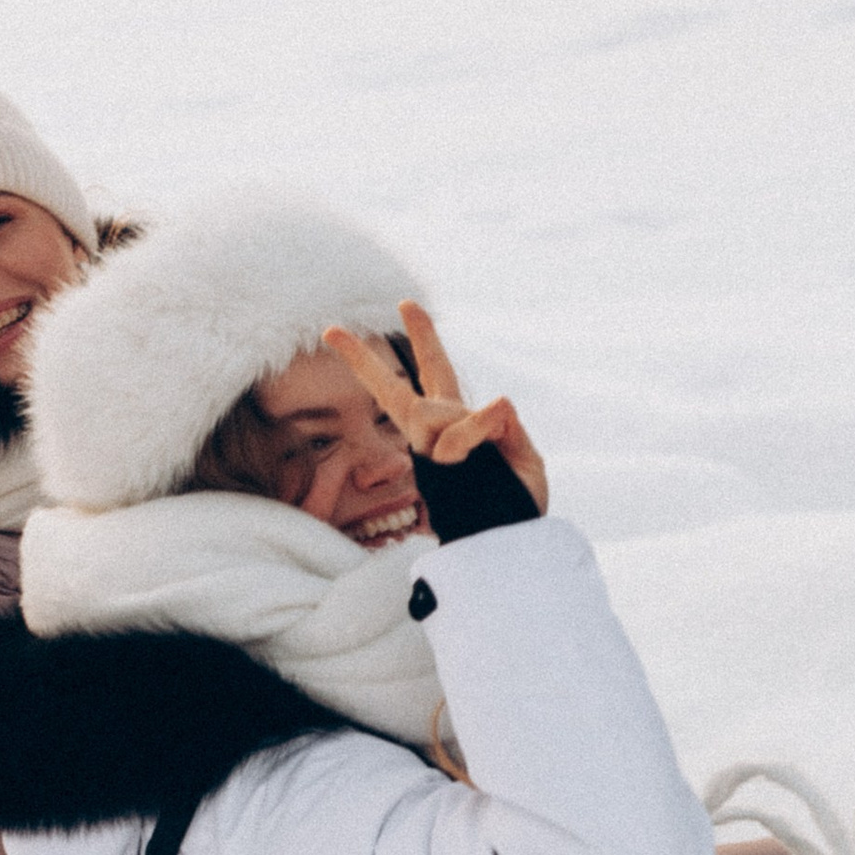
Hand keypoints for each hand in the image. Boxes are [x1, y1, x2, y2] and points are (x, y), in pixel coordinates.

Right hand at [323, 302, 548, 513]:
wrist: (511, 550)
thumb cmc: (515, 507)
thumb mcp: (523, 457)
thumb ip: (506, 427)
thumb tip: (495, 400)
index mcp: (456, 425)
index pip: (435, 374)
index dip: (423, 337)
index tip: (405, 304)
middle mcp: (434, 436)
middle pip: (393, 392)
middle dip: (362, 361)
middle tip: (331, 329)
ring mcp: (431, 452)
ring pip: (435, 415)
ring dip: (472, 425)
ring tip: (492, 442)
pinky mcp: (438, 467)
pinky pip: (456, 434)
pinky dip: (479, 427)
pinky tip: (494, 418)